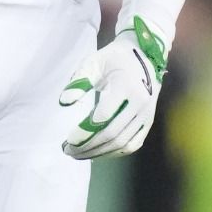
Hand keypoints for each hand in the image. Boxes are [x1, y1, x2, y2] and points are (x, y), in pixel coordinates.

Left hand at [60, 18, 166, 159]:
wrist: (143, 57)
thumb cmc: (112, 59)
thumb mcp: (93, 62)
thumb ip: (79, 80)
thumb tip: (63, 103)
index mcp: (126, 86)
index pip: (104, 116)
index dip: (85, 131)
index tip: (68, 139)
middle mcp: (140, 104)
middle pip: (113, 133)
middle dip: (88, 146)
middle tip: (68, 151)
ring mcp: (147, 115)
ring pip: (123, 143)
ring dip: (99, 153)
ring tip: (78, 154)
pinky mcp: (148, 122)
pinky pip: (133, 144)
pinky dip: (115, 152)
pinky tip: (97, 153)